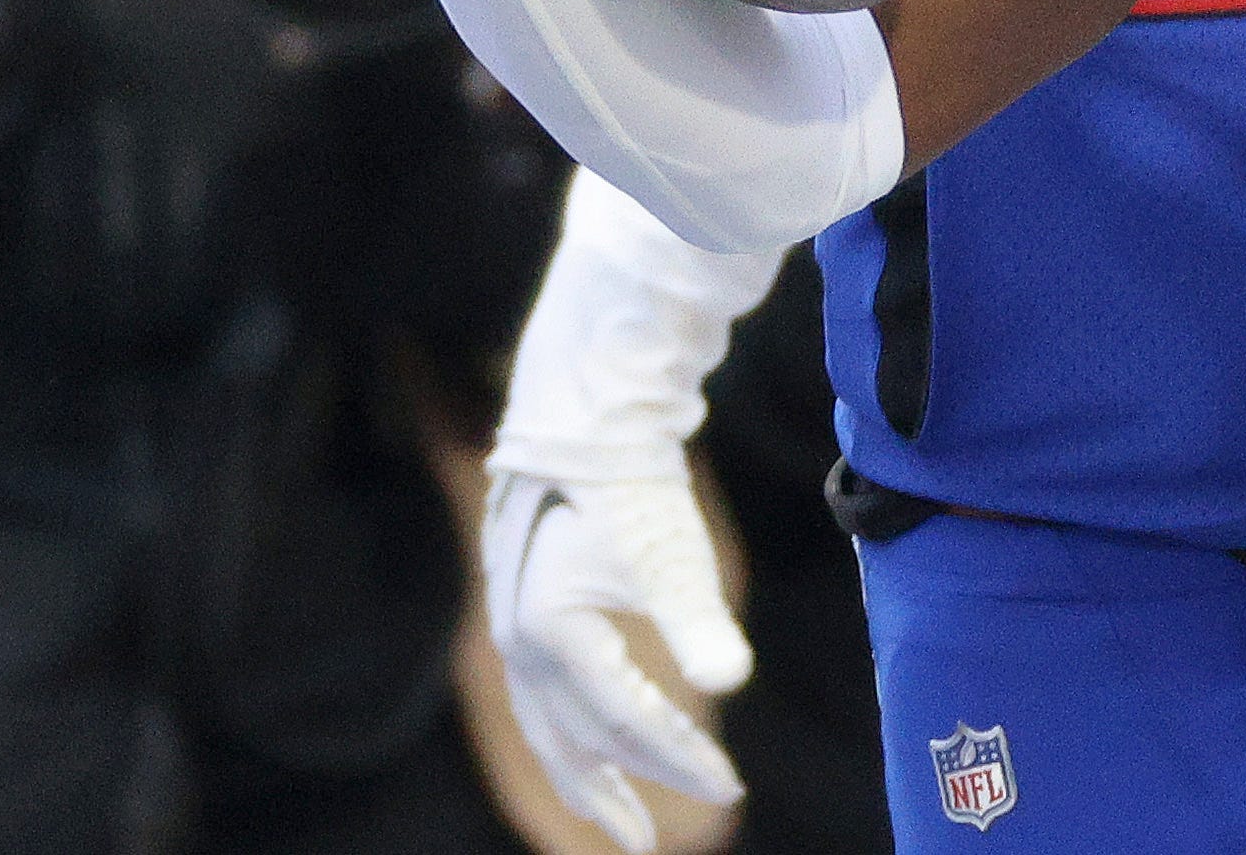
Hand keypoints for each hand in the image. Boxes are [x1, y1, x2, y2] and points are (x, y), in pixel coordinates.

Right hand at [485, 464, 749, 853]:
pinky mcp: (522, 626)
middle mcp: (519, 649)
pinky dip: (573, 744)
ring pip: (549, 734)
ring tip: (625, 822)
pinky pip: (544, 708)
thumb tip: (733, 682)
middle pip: (579, 742)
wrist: (584, 431)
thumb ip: (697, 623)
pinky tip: (603, 757)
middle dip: (628, 790)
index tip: (729, 786)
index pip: (626, 721)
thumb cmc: (634, 490)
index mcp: (552, 635)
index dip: (679, 758)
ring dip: (588, 782)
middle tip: (660, 841)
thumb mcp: (672, 557)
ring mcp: (512, 640)